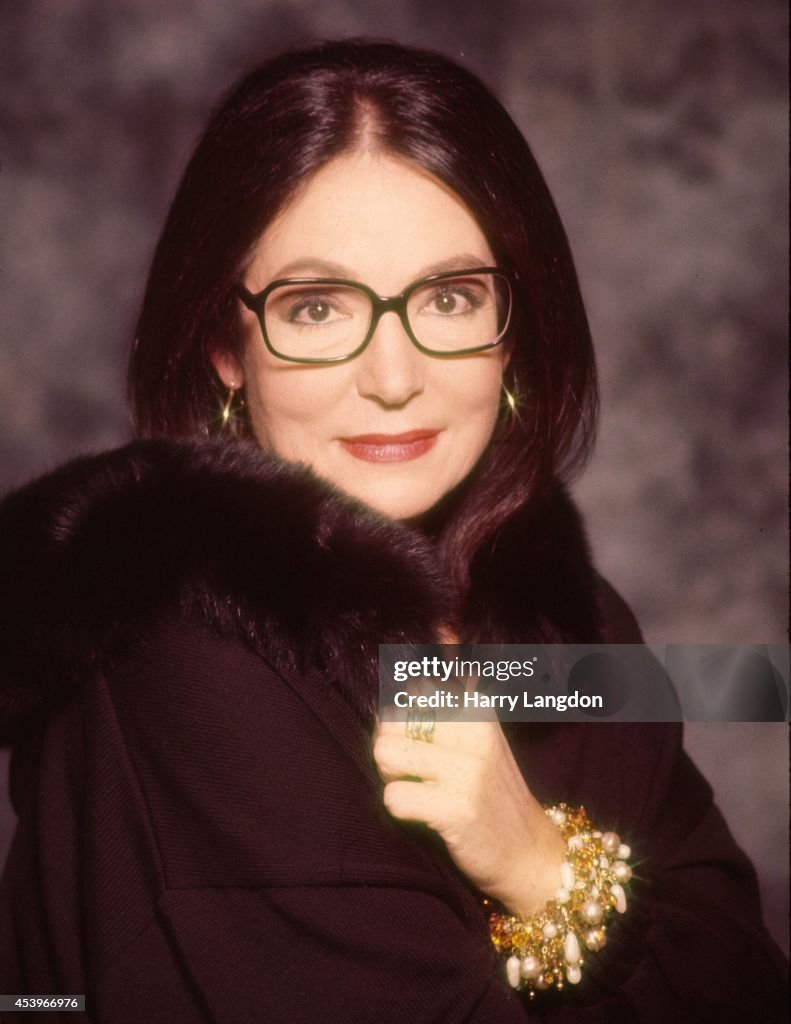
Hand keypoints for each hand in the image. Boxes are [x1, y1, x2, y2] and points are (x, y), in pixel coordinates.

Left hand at [373, 713, 565, 914]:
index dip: (402, 720)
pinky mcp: (455, 808)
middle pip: (390, 720)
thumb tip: (397, 698)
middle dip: (391, 748)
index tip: (420, 742)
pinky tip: (427, 814)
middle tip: (415, 772)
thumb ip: (441, 713)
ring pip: (385, 753)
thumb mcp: (478, 741)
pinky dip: (400, 809)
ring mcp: (466, 770)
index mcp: (477, 710)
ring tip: (419, 790)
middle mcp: (473, 732)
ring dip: (391, 777)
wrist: (528, 852)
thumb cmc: (491, 794)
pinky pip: (393, 797)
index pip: (413, 690)